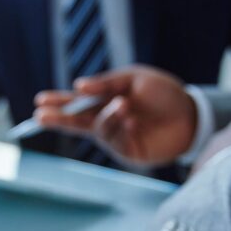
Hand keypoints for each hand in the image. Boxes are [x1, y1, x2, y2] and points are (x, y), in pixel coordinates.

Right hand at [34, 65, 196, 165]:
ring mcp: (117, 138)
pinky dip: (122, 127)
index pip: (77, 102)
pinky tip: (133, 120)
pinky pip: (117, 140)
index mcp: (106, 101)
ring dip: (108, 117)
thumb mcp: (133, 79)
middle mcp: (107, 121)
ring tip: (124, 105)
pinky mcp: (129, 152)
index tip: (40, 101)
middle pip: (77, 122)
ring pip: (99, 129)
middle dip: (59, 119)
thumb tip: (79, 86)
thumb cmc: (163, 94)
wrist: (191, 114)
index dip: (59, 102)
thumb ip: (106, 83)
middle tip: (40, 117)